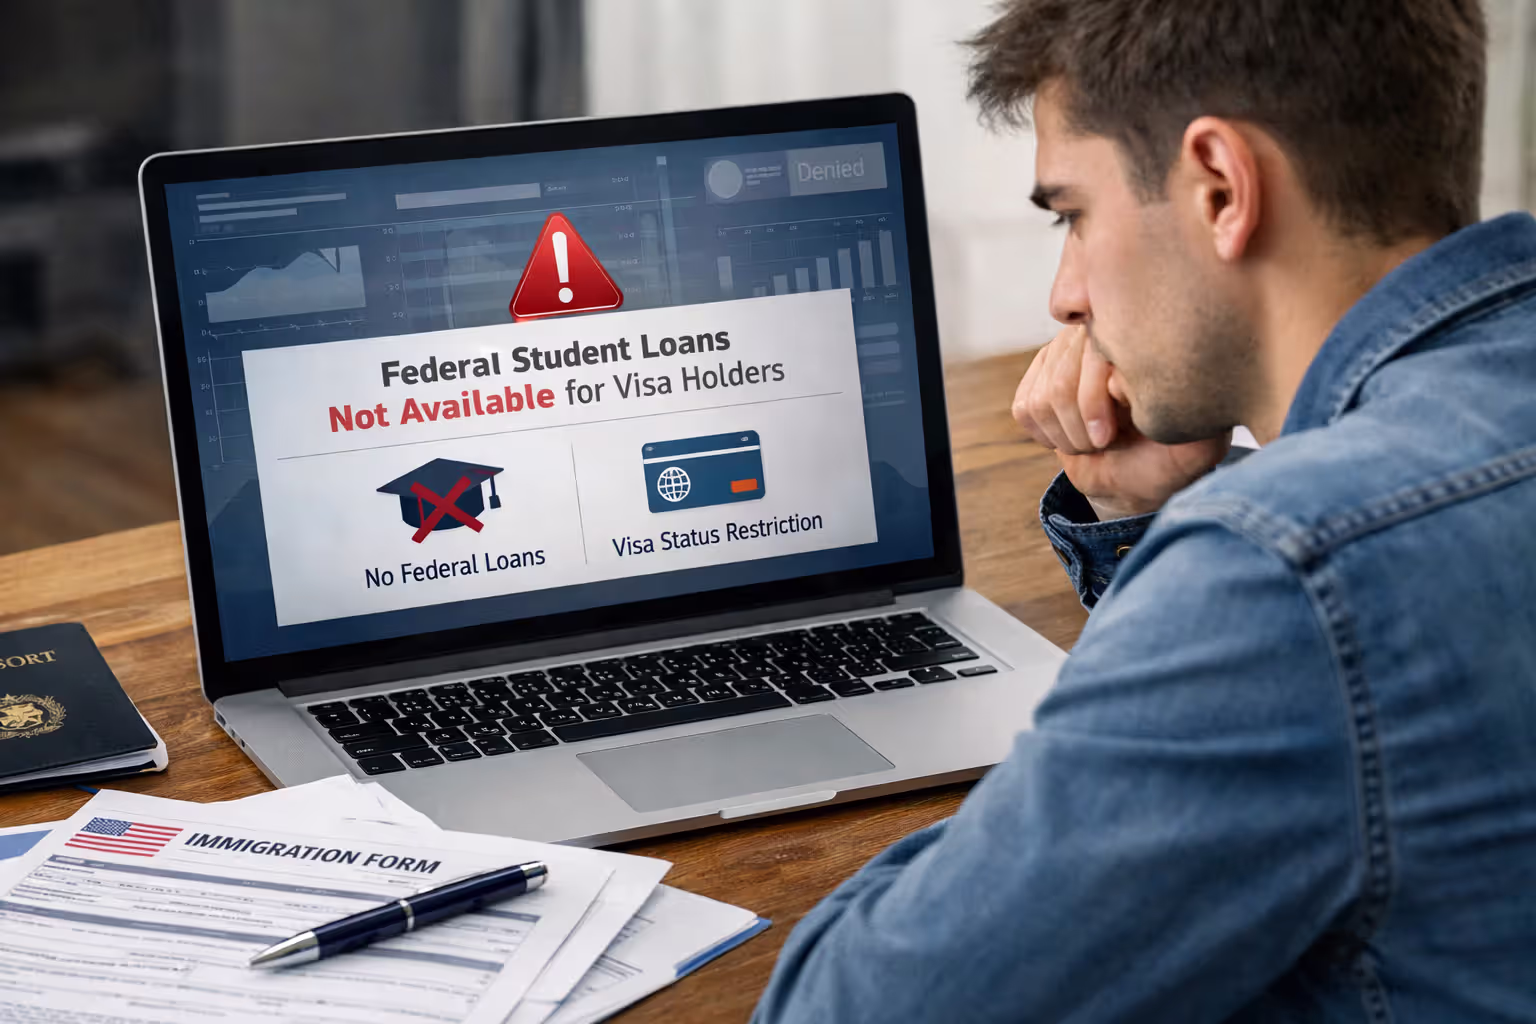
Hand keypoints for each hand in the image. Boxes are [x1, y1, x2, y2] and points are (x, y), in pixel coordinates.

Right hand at [1013, 326, 1230, 519]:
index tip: (1108, 437)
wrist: (1136, 473)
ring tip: (1093, 441)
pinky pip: (1026, 406)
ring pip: (1045, 397)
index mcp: (1147, 340)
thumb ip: (1182, 415)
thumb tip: (1123, 380)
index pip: (1098, 355)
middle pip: (1064, 381)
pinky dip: (1047, 434)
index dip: (1094, 402)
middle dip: (1081, 427)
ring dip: (1067, 434)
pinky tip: (1071, 435)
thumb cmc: (1169, 457)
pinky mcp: (1040, 372)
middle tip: (1104, 442)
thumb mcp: (1197, 445)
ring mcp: (1068, 349)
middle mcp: (1103, 332)